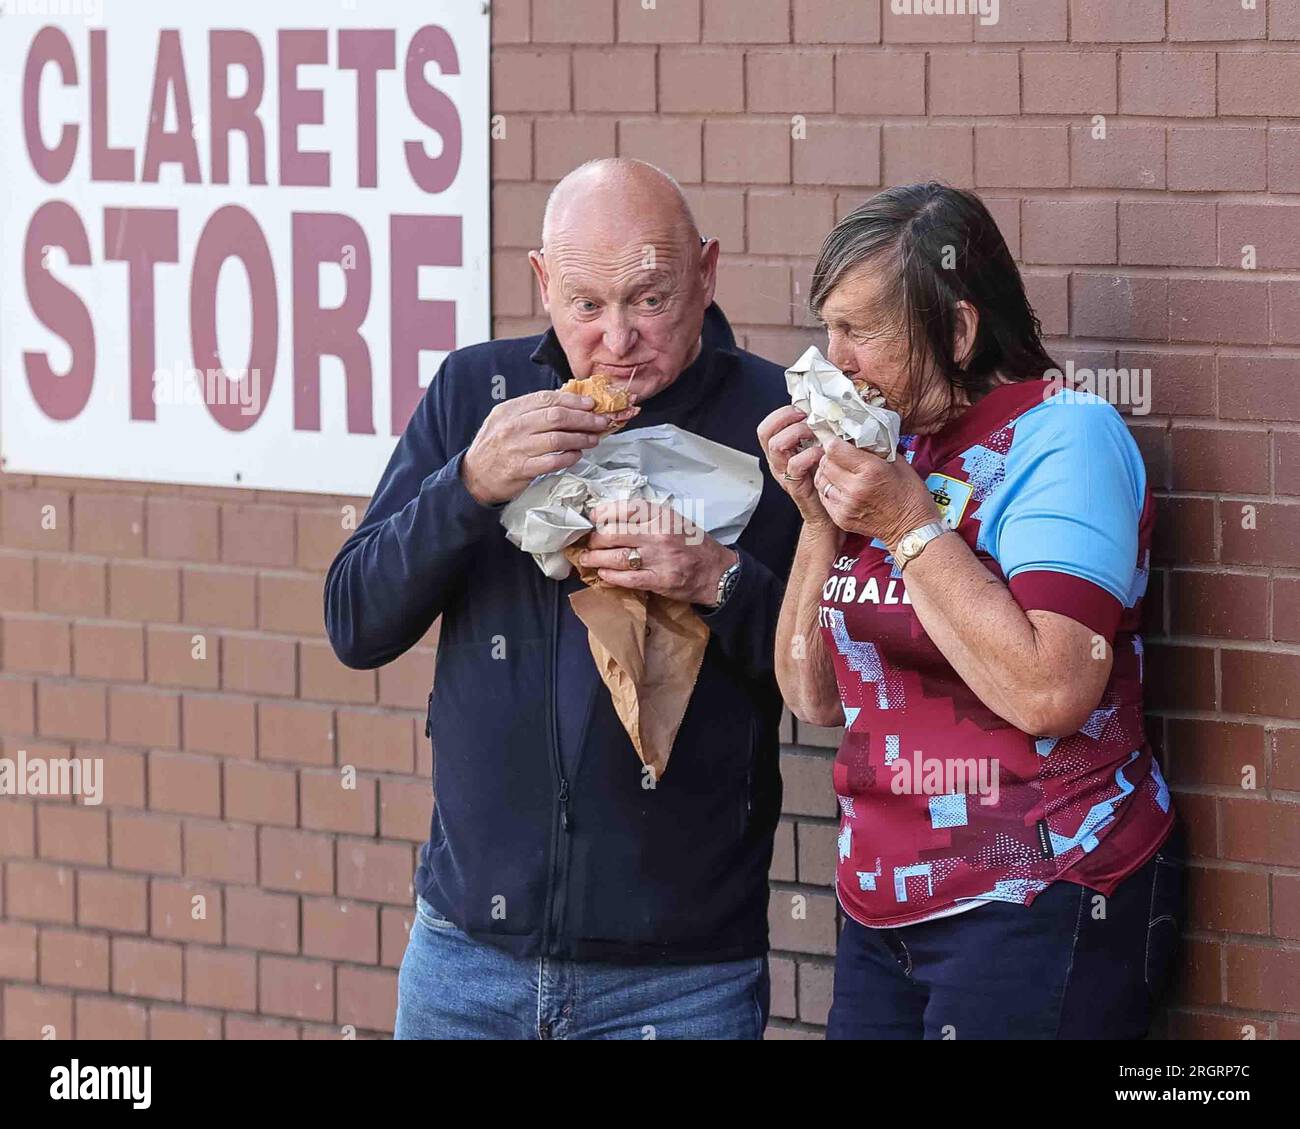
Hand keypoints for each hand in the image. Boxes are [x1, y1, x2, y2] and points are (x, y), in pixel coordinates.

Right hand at [462, 389, 640, 505]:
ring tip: (594, 439)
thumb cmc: (496, 447)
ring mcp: (517, 448)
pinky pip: (552, 462)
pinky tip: (578, 456)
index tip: (591, 404)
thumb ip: (531, 412)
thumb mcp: (506, 421)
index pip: (547, 399)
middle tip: (600, 422)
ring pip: (558, 439)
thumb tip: (567, 405)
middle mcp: (513, 427)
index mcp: (510, 410)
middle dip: (584, 419)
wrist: (474, 477)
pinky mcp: (521, 470)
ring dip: (581, 439)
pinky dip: (569, 458)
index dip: (573, 400)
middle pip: (556, 417)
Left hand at [578, 500, 737, 605]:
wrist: (717, 571)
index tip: (592, 517)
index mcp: (662, 515)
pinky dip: (611, 576)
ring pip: (616, 557)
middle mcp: (659, 534)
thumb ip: (647, 517)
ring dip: (596, 559)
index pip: (624, 509)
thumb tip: (614, 516)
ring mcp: (658, 558)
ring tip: (587, 559)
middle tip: (589, 543)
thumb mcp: (674, 519)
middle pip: (613, 534)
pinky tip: (603, 574)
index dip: (602, 513)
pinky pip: (627, 578)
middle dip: (595, 540)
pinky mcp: (659, 580)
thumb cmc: (693, 543)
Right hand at [756, 405, 834, 530]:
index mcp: (779, 452)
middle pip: (766, 432)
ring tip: (815, 435)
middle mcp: (777, 461)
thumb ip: (813, 434)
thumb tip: (822, 410)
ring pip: (776, 445)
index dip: (782, 413)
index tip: (802, 410)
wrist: (827, 514)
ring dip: (798, 433)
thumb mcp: (816, 452)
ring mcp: (784, 474)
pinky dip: (809, 454)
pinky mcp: (795, 485)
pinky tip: (822, 454)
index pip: (766, 426)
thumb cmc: (824, 480)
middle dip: (788, 419)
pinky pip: (794, 464)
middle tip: (808, 419)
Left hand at [813, 437, 940, 549]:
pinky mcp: (840, 518)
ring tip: (839, 470)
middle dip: (829, 456)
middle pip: (825, 463)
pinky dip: (828, 488)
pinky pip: (824, 496)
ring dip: (827, 472)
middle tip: (838, 455)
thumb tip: (857, 436)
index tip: (838, 441)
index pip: (835, 448)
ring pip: (821, 479)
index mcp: (870, 470)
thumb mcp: (899, 463)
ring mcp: (845, 505)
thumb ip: (875, 448)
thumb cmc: (909, 494)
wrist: (911, 529)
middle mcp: (854, 488)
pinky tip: (840, 486)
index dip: (834, 442)